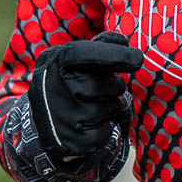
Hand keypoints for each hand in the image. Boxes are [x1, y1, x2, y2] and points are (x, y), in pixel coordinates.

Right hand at [28, 31, 144, 161]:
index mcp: (55, 62)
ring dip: (109, 107)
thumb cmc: (66, 85)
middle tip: (100, 90)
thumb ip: (97, 47)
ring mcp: (64, 116)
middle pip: (108, 84)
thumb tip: (124, 41)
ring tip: (91, 107)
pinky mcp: (73, 140)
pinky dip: (105, 127)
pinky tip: (89, 124)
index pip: (87, 54)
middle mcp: (56, 88)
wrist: (42, 126)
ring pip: (111, 107)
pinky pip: (107, 130)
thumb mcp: (71, 60)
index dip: (116, 55)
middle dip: (114, 86)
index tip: (138, 58)